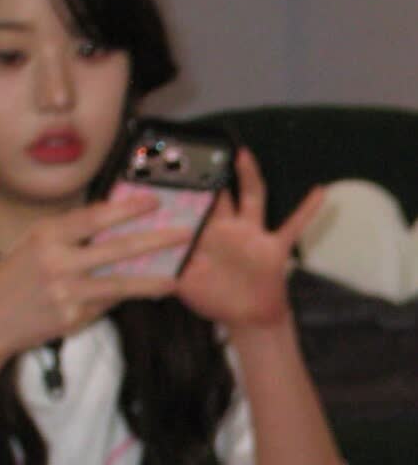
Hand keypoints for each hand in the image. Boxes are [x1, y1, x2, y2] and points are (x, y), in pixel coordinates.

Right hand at [0, 194, 190, 366]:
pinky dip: (125, 297)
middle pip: (117, 249)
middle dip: (155, 240)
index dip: (128, 208)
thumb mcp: (33, 244)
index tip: (154, 201)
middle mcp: (57, 262)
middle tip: (184, 234)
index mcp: (47, 235)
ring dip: (152, 280)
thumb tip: (113, 220)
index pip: (96, 217)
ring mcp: (67, 293)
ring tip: (175, 276)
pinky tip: (144, 292)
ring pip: (120, 284)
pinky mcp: (72, 318)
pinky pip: (106, 304)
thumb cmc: (13, 277)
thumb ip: (69, 234)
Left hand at [175, 148, 323, 329]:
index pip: (192, 205)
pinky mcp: (273, 247)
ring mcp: (252, 234)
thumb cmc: (215, 298)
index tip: (167, 166)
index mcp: (206, 235)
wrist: (248, 319)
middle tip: (199, 145)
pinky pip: (293, 226)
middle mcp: (229, 228)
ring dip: (249, 176)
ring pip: (252, 198)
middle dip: (211, 171)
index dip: (181, 188)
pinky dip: (307, 210)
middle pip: (219, 193)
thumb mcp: (186, 284)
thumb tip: (143, 257)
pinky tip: (320, 191)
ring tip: (244, 153)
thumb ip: (168, 268)